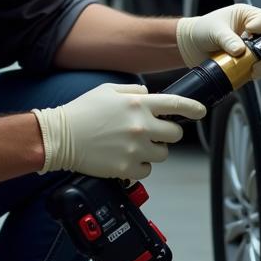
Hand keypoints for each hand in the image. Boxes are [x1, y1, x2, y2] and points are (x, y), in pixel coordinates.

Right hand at [32, 83, 204, 179]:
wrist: (60, 137)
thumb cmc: (82, 112)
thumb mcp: (109, 90)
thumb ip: (134, 91)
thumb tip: (149, 95)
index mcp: (139, 104)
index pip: (176, 104)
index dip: (193, 108)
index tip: (201, 111)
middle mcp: (141, 126)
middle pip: (175, 134)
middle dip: (167, 133)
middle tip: (153, 133)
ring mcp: (135, 149)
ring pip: (163, 154)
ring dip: (154, 151)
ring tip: (135, 147)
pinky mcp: (126, 168)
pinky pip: (147, 170)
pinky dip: (140, 167)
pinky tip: (126, 159)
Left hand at [176, 3, 260, 79]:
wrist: (190, 47)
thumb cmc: (202, 30)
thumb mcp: (215, 30)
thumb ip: (227, 39)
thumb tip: (240, 50)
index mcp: (250, 17)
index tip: (252, 34)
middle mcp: (255, 33)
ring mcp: (253, 50)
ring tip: (257, 66)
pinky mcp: (248, 64)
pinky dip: (259, 73)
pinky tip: (251, 72)